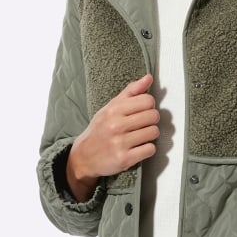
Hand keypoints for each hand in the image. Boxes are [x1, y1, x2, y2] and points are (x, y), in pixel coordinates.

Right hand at [66, 74, 158, 200]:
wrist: (83, 157)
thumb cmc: (100, 130)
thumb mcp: (111, 107)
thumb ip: (131, 92)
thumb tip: (149, 78)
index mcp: (113, 109)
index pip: (147, 100)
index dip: (149, 106)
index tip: (142, 111)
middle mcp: (116, 125)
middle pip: (153, 116)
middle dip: (151, 120)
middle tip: (142, 125)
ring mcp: (120, 143)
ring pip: (153, 132)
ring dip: (150, 135)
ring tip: (140, 136)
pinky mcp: (124, 159)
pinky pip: (150, 149)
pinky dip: (147, 149)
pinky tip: (138, 148)